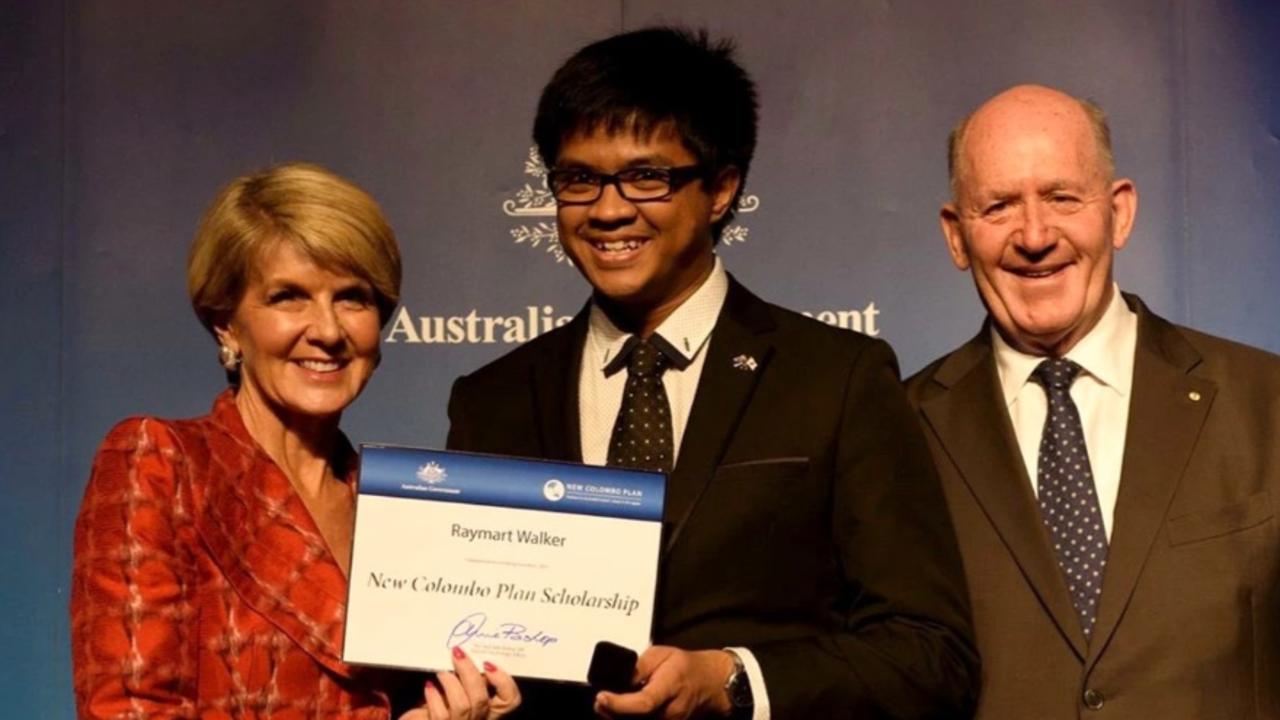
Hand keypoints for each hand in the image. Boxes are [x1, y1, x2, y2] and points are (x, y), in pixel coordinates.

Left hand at [400, 646, 520, 719]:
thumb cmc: (440, 702)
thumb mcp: (460, 688)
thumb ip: (471, 678)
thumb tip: (469, 653)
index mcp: (489, 710)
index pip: (511, 700)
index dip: (504, 682)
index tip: (487, 663)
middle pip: (481, 700)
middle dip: (469, 673)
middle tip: (457, 654)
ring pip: (463, 705)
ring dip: (450, 683)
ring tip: (441, 672)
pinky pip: (441, 714)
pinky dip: (434, 697)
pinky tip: (429, 687)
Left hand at [593, 646, 734, 718]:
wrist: (707, 683)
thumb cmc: (684, 666)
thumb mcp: (661, 653)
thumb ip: (640, 665)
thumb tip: (621, 678)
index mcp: (671, 685)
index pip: (644, 702)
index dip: (620, 704)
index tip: (603, 697)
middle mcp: (672, 710)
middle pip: (638, 719)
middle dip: (613, 713)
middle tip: (599, 701)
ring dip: (617, 718)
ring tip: (605, 706)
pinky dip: (627, 718)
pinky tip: (617, 712)